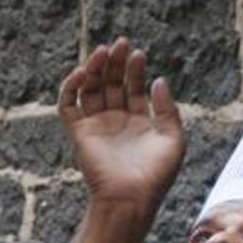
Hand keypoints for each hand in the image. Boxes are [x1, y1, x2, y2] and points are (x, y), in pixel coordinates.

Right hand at [58, 37, 186, 209]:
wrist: (131, 198)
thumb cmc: (156, 175)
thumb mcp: (174, 139)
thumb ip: (168, 109)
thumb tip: (159, 79)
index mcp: (139, 122)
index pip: (134, 87)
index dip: (135, 70)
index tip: (138, 55)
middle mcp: (116, 121)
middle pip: (112, 83)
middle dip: (115, 63)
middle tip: (120, 44)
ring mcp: (96, 125)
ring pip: (90, 88)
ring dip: (94, 68)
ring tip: (103, 52)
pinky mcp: (79, 132)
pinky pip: (68, 104)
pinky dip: (71, 87)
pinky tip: (84, 72)